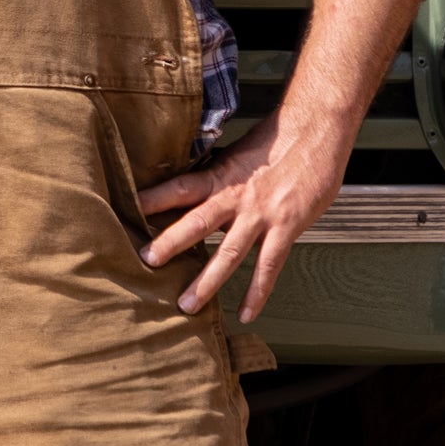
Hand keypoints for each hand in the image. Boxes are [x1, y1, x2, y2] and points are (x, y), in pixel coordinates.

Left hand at [135, 113, 350, 320]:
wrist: (317, 132)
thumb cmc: (279, 139)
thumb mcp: (238, 153)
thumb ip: (218, 176)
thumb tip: (194, 187)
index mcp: (221, 175)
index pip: (179, 188)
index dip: (153, 199)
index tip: (127, 211)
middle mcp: (237, 197)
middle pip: (196, 223)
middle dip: (169, 245)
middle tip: (145, 264)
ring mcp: (262, 215)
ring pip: (229, 253)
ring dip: (207, 281)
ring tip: (187, 305)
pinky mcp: (287, 228)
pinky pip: (269, 266)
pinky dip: (257, 293)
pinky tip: (247, 313)